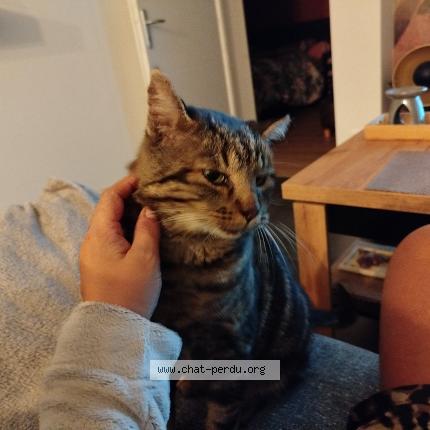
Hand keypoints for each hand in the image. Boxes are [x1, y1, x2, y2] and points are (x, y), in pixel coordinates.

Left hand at [80, 176, 160, 318]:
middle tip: (148, 195)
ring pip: (108, 224)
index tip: (141, 179)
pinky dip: (123, 229)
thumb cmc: (129, 293)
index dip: (125, 185)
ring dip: (125, 214)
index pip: (109, 199)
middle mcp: (91, 241)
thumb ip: (147, 230)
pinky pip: (109, 237)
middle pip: (106, 210)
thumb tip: (148, 210)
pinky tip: (139, 233)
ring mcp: (92, 253)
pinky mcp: (97, 264)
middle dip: (126, 198)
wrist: (112, 327)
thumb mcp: (145, 258)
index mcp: (100, 235)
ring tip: (147, 211)